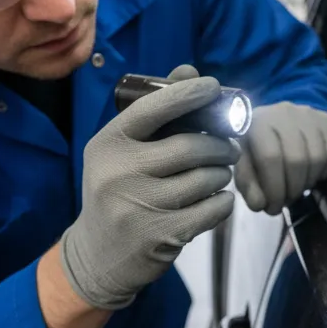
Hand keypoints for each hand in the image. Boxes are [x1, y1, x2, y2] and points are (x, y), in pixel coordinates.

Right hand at [59, 70, 239, 309]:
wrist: (96, 257)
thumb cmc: (117, 192)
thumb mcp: (121, 152)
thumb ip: (154, 112)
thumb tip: (188, 70)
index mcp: (108, 144)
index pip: (153, 108)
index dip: (188, 93)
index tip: (213, 87)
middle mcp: (119, 172)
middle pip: (191, 147)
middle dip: (221, 145)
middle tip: (230, 148)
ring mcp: (139, 206)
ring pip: (206, 179)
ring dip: (223, 174)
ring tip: (220, 174)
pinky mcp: (162, 235)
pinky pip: (213, 209)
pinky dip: (224, 202)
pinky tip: (218, 199)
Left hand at [236, 101, 326, 214]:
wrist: (275, 123)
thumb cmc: (256, 147)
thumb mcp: (244, 165)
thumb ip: (247, 184)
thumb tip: (259, 204)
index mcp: (257, 122)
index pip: (270, 158)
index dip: (274, 189)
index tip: (273, 208)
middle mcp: (285, 112)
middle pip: (297, 160)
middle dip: (293, 189)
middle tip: (287, 201)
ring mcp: (310, 114)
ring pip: (318, 158)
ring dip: (308, 183)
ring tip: (297, 188)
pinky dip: (325, 172)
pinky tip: (311, 175)